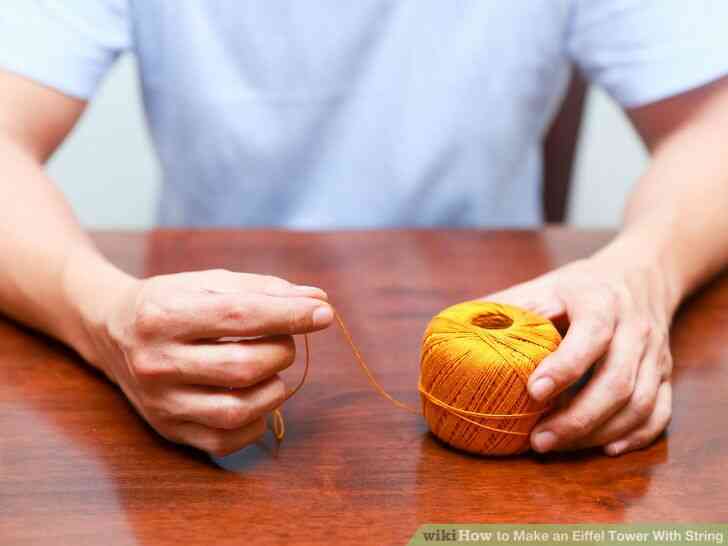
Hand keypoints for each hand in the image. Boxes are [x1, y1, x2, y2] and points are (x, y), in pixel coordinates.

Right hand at [87, 269, 332, 455]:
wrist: (111, 332)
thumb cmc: (171, 301)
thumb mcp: (209, 282)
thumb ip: (264, 290)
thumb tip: (319, 302)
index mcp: (164, 315)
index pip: (240, 317)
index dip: (290, 315)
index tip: (324, 313)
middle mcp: (157, 362)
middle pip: (243, 366)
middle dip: (282, 350)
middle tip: (283, 338)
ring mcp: (160, 402)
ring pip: (238, 409)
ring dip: (275, 387)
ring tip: (272, 366)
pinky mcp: (169, 429)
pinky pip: (227, 439)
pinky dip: (258, 419)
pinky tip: (258, 394)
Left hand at [485, 243, 675, 455]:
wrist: (640, 275)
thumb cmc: (581, 286)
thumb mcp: (545, 284)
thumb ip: (512, 306)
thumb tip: (463, 327)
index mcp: (602, 303)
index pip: (592, 336)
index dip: (564, 367)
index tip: (532, 392)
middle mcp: (635, 330)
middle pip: (617, 382)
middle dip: (577, 418)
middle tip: (537, 439)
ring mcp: (655, 355)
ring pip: (639, 404)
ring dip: (597, 433)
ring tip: (555, 446)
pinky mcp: (664, 375)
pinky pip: (659, 413)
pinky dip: (635, 437)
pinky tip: (605, 449)